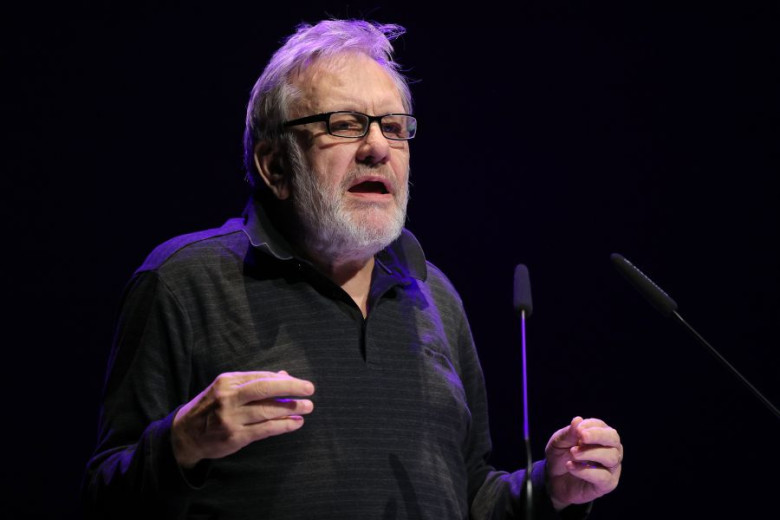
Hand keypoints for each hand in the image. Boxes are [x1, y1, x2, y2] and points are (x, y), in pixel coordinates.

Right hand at [171, 370, 314, 467]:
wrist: (185, 434)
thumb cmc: (211, 407)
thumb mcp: (227, 389)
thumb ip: (254, 382)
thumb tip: (284, 376)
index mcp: (227, 381)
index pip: (261, 377)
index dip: (284, 380)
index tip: (301, 383)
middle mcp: (228, 397)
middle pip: (265, 389)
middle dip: (291, 388)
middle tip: (310, 389)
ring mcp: (231, 418)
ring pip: (268, 411)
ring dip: (291, 409)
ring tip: (307, 407)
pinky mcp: (235, 436)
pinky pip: (265, 429)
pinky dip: (283, 425)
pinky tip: (296, 423)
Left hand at [545, 416, 622, 509]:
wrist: (553, 481)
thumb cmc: (559, 457)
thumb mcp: (558, 443)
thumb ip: (568, 433)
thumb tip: (578, 420)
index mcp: (599, 436)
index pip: (601, 426)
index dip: (590, 426)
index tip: (577, 429)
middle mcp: (610, 449)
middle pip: (613, 439)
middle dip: (598, 435)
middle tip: (581, 437)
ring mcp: (611, 467)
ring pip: (611, 457)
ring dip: (590, 453)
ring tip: (573, 453)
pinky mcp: (607, 484)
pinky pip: (603, 476)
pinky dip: (585, 470)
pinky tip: (571, 466)